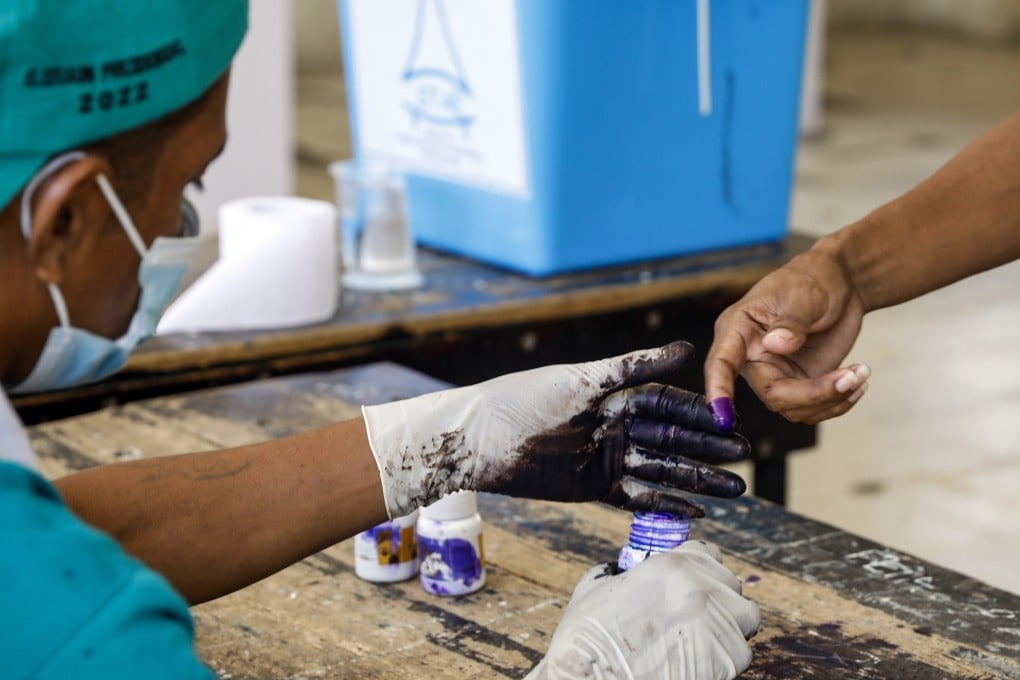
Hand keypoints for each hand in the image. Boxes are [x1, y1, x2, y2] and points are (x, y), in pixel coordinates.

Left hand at [362, 341, 749, 517]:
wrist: (477, 440)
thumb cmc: (524, 399)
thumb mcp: (581, 380)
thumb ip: (635, 367)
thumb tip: (689, 348)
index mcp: (613, 394)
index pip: (668, 404)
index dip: (700, 415)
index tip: (733, 424)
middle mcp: (614, 425)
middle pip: (671, 439)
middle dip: (707, 451)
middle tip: (744, 461)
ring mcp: (605, 457)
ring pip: (660, 471)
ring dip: (696, 481)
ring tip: (735, 491)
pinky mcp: (592, 486)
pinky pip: (636, 498)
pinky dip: (664, 505)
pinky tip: (695, 513)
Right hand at [527, 540, 760, 679]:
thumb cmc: (587, 637)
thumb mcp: (597, 588)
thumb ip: (621, 573)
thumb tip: (624, 571)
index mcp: (672, 566)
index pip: (708, 552)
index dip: (700, 567)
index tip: (693, 580)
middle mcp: (702, 591)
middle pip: (731, 585)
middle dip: (716, 597)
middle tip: (694, 615)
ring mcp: (719, 627)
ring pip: (745, 619)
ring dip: (727, 625)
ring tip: (700, 639)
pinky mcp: (727, 663)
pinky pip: (740, 653)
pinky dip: (724, 656)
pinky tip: (697, 660)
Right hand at [704, 248, 871, 426]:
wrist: (840, 284)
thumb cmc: (813, 279)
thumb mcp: (804, 294)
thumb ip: (791, 321)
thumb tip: (776, 345)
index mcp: (738, 329)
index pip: (721, 363)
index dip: (719, 390)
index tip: (723, 417)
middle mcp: (751, 356)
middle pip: (770, 394)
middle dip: (813, 394)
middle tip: (854, 376)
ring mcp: (775, 373)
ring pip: (792, 407)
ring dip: (831, 398)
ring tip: (861, 373)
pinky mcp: (798, 383)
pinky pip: (811, 409)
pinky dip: (838, 402)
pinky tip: (857, 381)